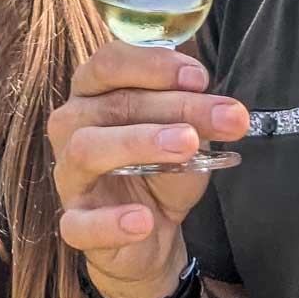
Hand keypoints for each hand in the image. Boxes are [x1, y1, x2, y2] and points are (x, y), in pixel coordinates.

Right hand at [48, 43, 248, 297]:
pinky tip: (143, 220)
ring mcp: (69, 174)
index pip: (109, 62)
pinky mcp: (74, 224)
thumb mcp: (185, 136)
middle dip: (172, 106)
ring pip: (86, 149)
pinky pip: (79, 222)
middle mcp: (72, 124)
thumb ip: (196, 119)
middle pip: (112, 103)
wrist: (151, 235)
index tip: (199, 77)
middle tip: (223, 117)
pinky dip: (111, 222)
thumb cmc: (159, 169)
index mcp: (94, 91)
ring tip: (186, 146)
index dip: (153, 64)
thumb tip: (230, 112)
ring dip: (138, 143)